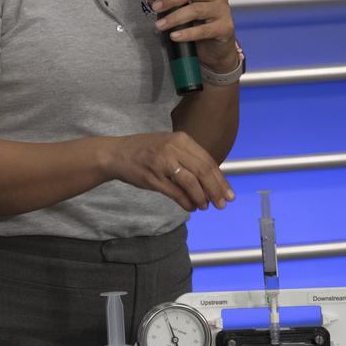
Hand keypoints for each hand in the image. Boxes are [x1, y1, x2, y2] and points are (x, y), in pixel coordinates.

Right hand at [104, 131, 234, 211]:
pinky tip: (191, 207)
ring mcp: (162, 163)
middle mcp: (173, 148)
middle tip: (222, 204)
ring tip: (206, 207)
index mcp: (181, 139)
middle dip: (216, 190)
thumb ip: (189, 158)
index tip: (228, 193)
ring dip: (202, 197)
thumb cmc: (146, 151)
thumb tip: (212, 180)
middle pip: (203, 171)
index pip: (207, 161)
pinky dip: (186, 202)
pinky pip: (175, 193)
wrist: (116, 154)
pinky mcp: (152, 178)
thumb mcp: (169, 145)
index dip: (220, 179)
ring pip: (191, 182)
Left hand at [152, 0, 237, 72]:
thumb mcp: (185, 11)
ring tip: (161, 25)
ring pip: (197, 10)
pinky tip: (175, 36)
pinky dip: (187, 33)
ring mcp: (223, 12)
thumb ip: (169, 1)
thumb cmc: (201, 26)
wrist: (217, 50)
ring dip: (175, 17)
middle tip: (156, 7)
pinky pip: (204, 30)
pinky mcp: (225, 28)